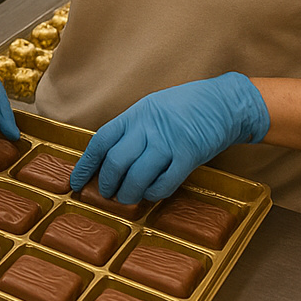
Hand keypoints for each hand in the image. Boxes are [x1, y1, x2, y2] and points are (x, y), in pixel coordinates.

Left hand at [69, 72, 269, 204]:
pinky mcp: (190, 155)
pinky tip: (152, 194)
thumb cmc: (188, 106)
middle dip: (107, 183)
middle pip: (117, 161)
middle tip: (106, 195)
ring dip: (129, 194)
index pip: (102, 140)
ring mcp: (169, 140)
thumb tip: (111, 157)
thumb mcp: (153, 108)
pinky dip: (154, 193)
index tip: (76, 181)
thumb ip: (134, 129)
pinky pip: (165, 182)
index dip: (86, 164)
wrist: (225, 101)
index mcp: (136, 114)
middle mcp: (149, 126)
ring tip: (128, 199)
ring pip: (137, 176)